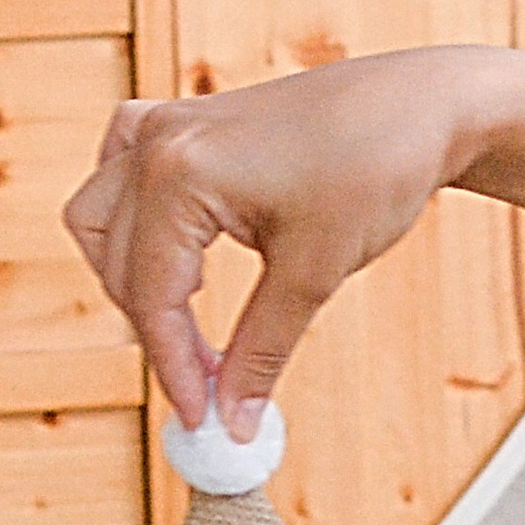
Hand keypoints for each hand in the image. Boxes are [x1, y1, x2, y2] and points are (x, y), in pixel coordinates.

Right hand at [62, 48, 498, 430]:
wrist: (424, 104)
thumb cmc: (378, 164)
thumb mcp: (313, 274)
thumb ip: (260, 352)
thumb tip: (232, 420)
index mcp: (180, 171)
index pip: (152, 295)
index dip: (174, 369)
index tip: (201, 418)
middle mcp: (158, 141)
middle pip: (121, 267)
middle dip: (159, 334)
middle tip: (207, 384)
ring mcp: (166, 123)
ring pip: (100, 219)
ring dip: (130, 278)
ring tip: (186, 324)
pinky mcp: (186, 121)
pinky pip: (119, 173)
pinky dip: (131, 220)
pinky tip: (170, 251)